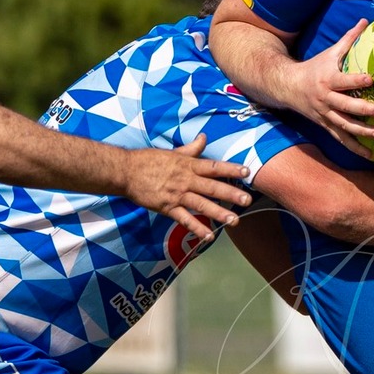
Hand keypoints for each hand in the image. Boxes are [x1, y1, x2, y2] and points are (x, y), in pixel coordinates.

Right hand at [124, 137, 251, 240]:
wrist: (126, 171)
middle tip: (248, 201)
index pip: (214, 167)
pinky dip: (196, 228)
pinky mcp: (167, 207)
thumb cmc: (149, 160)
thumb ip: (191, 148)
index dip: (231, 169)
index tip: (247, 172)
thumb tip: (204, 137)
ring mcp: (177, 194)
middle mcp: (185, 179)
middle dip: (231, 194)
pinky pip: (184, 219)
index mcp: (188, 165)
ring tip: (234, 221)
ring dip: (218, 213)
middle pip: (212, 187)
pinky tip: (209, 236)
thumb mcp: (172, 152)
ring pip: (201, 204)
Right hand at [283, 18, 373, 158]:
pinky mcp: (325, 125)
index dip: (356, 80)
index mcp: (328, 79)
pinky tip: (369, 154)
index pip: (343, 80)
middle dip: (362, 110)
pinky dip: (354, 147)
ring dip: (360, 132)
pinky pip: (340, 138)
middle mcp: (325, 99)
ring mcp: (325, 114)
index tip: (371, 80)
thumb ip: (349, 39)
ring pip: (343, 126)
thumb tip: (366, 20)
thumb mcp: (329, 52)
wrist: (288, 86)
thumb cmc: (314, 67)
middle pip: (344, 106)